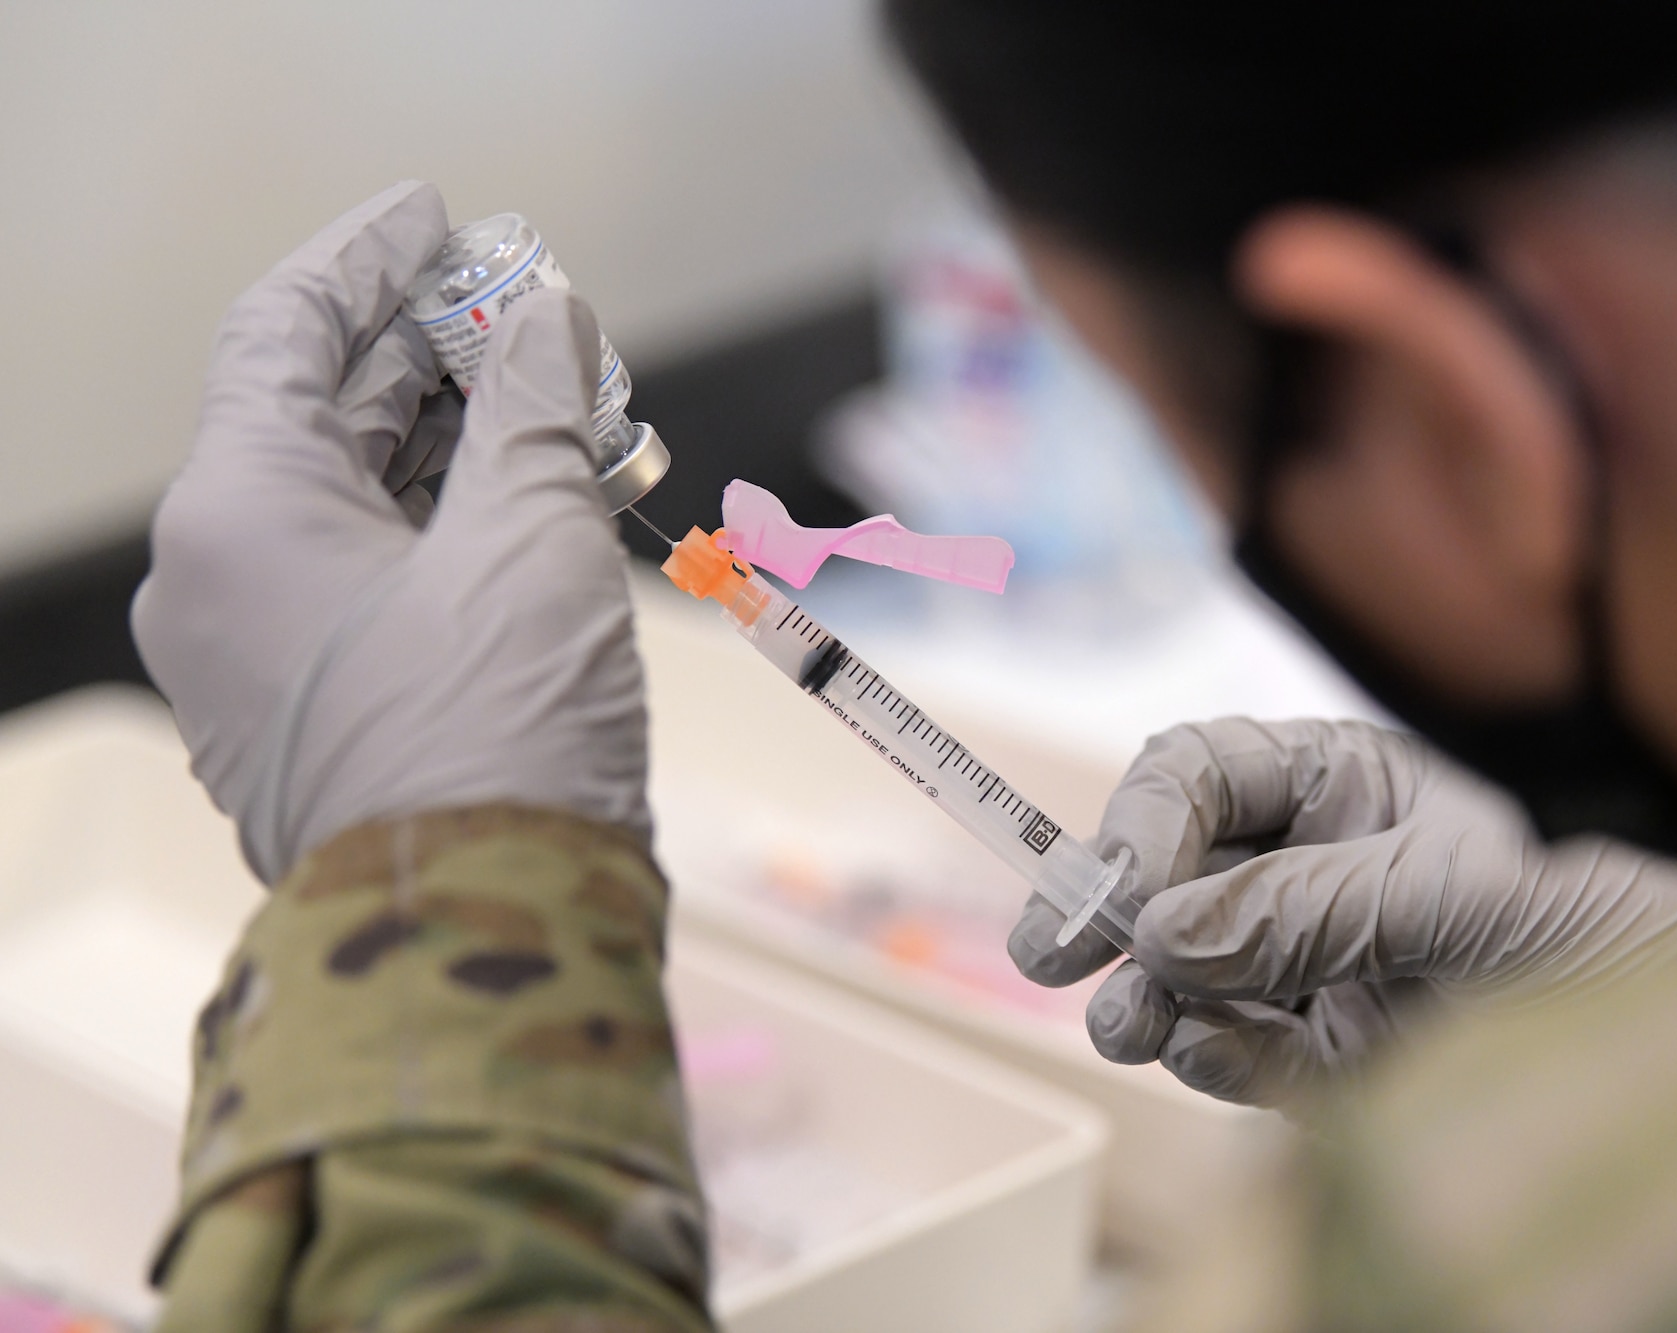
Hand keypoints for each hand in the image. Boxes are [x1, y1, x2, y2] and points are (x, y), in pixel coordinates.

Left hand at [133, 181, 649, 883]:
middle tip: (542, 325)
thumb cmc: (496, 731)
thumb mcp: (530, 539)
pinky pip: (368, 588)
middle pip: (325, 423)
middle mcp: (218, 584)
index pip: (284, 334)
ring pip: (357, 512)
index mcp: (236, 517)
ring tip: (573, 422)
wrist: (484, 938)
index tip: (442, 220)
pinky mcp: (312, 721)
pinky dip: (450, 538)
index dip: (368, 262)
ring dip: (463, 457)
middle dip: (443, 365)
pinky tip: (544, 516)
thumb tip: (549, 320)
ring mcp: (257, 663)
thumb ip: (536, 409)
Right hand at [1010, 718, 1676, 1106]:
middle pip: (1165, 869)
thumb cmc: (1576, 926)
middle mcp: (1301, 865)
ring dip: (1142, 993)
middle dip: (1107, 907)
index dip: (1139, 823)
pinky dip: (1204, 1053)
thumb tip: (1161, 934)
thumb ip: (1307, 906)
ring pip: (1178, 966)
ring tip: (1130, 1027)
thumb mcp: (1447, 892)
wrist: (1654, 1047)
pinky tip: (1201, 1052)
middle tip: (1053, 956)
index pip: (1199, 775)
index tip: (1108, 891)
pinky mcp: (1308, 1049)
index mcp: (1335, 785)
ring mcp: (1299, 960)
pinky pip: (1227, 1045)